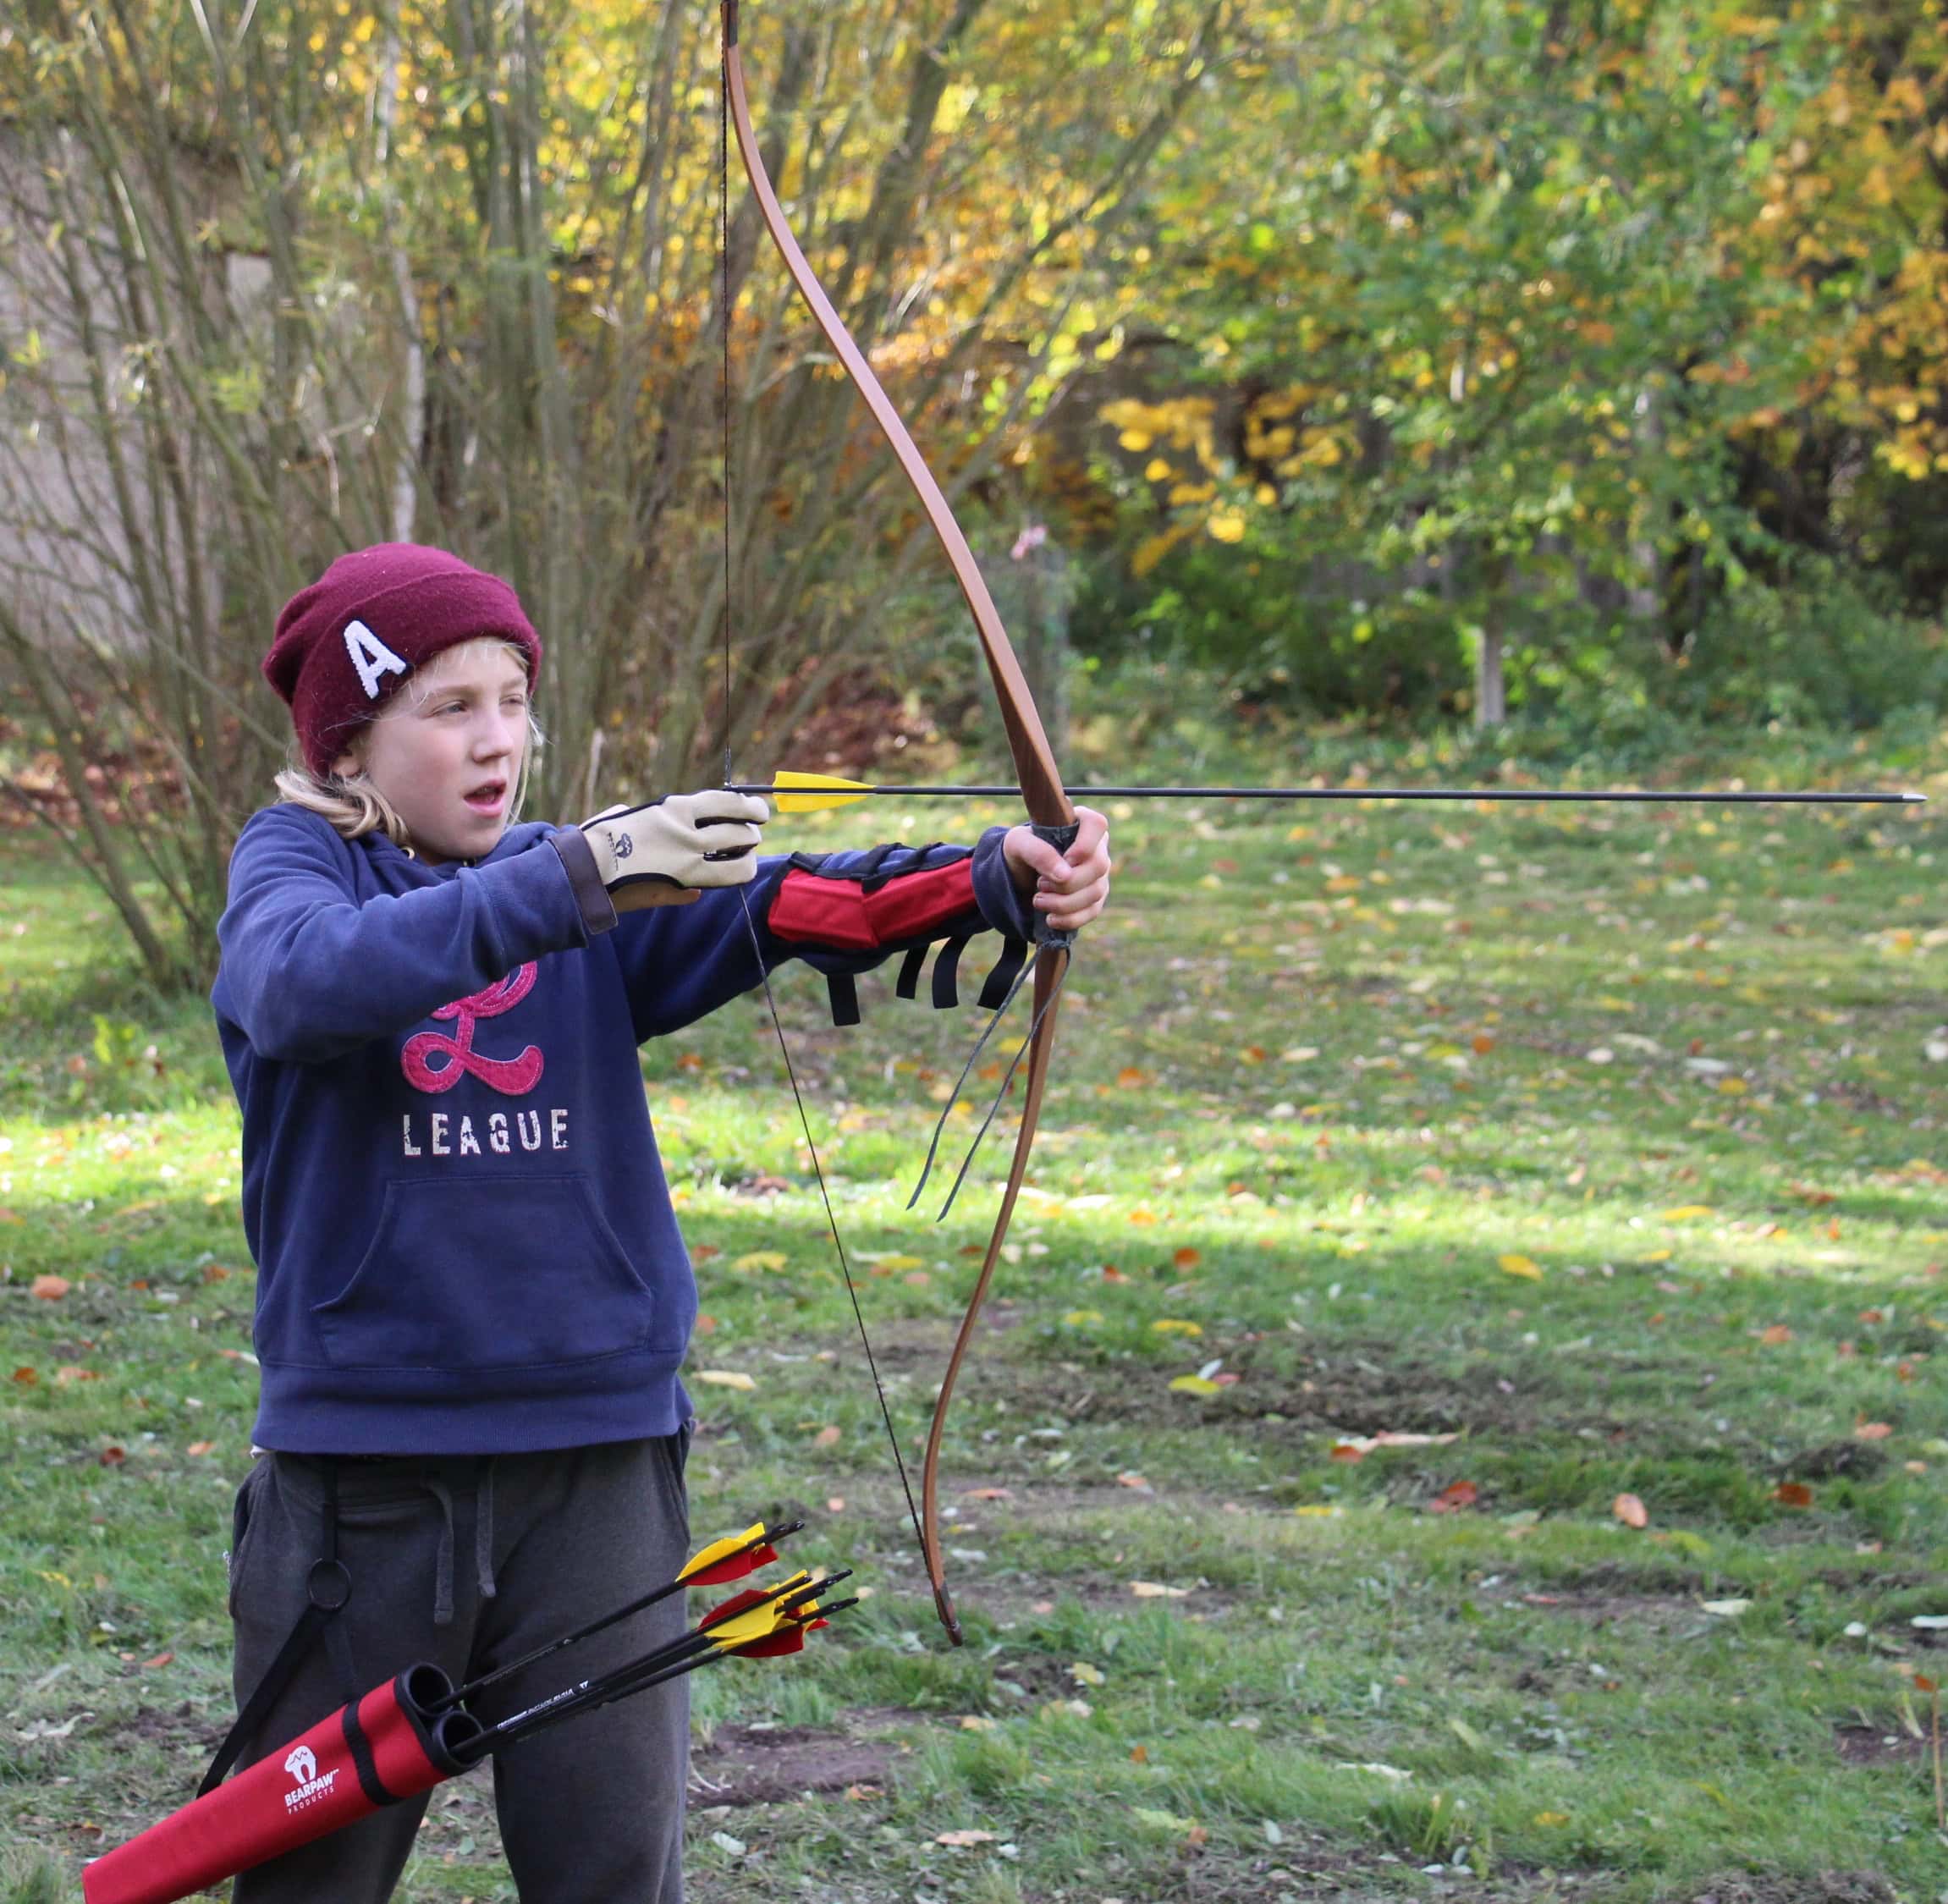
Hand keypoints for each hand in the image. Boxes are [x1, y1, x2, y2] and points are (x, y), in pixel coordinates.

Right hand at [581, 791, 769, 913]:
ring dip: (746, 860)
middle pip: (739, 832)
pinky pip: (716, 882)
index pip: (726, 801)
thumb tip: (664, 825)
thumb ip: (654, 820)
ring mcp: (687, 860)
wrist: (584, 868)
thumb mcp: (630, 815)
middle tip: (752, 836)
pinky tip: (729, 876)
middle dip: (751, 834)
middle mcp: (687, 832)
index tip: (758, 811)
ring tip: (746, 859)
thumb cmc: (600, 838)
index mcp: (674, 808)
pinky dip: (724, 879)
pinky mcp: (682, 884)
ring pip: (737, 862)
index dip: (749, 806)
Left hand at [1002, 805, 1110, 935]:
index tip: (1065, 859)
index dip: (1084, 845)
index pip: (1097, 824)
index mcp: (1081, 824)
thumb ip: (1038, 852)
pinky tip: (1050, 918)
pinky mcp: (1095, 898)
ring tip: (1038, 900)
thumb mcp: (1018, 843)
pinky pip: (1092, 912)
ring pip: (1095, 892)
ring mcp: (1099, 875)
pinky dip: (1069, 919)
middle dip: (1066, 882)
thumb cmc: (1021, 849)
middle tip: (1040, 884)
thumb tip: (1065, 876)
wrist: (1019, 874)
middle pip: (1098, 866)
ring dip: (1063, 903)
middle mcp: (1097, 848)